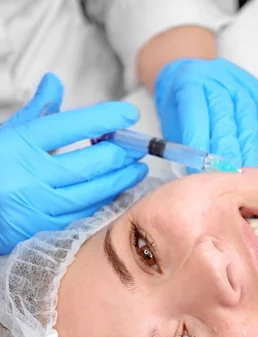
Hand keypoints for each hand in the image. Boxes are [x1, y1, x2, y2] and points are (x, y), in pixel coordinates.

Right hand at [0, 73, 147, 254]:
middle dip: (121, 154)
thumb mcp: (9, 134)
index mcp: (23, 144)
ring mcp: (42, 205)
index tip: (129, 114)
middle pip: (90, 163)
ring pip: (93, 192)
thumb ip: (37, 110)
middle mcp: (34, 175)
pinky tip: (118, 191)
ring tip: (138, 169)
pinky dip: (105, 201)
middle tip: (139, 147)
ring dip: (121, 180)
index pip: (73, 126)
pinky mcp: (48, 228)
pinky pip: (85, 213)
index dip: (106, 118)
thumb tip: (55, 82)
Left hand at [155, 58, 257, 169]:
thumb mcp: (171, 122)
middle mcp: (217, 76)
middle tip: (226, 174)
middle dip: (226, 149)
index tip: (203, 169)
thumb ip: (183, 144)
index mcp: (189, 79)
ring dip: (245, 149)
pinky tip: (251, 160)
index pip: (195, 111)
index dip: (200, 142)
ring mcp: (242, 82)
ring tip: (240, 171)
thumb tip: (199, 174)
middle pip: (224, 115)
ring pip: (248, 118)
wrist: (197, 76)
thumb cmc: (181, 107)